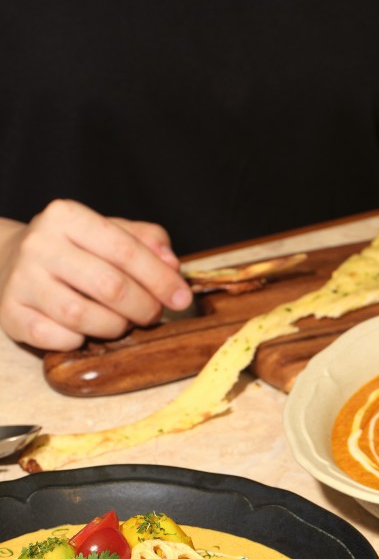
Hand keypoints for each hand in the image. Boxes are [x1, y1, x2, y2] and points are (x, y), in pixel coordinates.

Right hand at [0, 199, 192, 351]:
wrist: (10, 260)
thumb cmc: (73, 250)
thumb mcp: (108, 232)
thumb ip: (146, 241)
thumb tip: (172, 265)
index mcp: (66, 216)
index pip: (125, 250)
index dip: (160, 279)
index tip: (182, 298)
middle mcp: (39, 244)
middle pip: (109, 286)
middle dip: (143, 306)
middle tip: (152, 314)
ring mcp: (21, 280)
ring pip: (82, 316)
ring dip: (115, 327)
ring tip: (121, 322)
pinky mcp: (11, 313)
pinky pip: (59, 339)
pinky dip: (80, 341)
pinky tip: (85, 332)